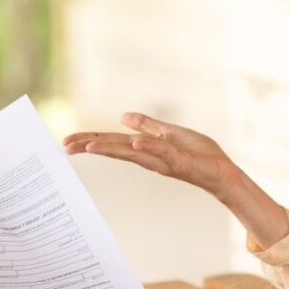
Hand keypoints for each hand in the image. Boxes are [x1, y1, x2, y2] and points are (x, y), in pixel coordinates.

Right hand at [65, 113, 288, 245]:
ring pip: (132, 153)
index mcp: (146, 148)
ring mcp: (164, 161)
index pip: (113, 143)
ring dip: (110, 149)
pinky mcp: (181, 163)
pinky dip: (147, 148)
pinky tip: (133, 144)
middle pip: (115, 149)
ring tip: (89, 145)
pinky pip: (162, 153)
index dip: (91, 140)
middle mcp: (150, 157)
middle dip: (91, 146)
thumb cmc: (201, 154)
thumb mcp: (171, 134)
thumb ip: (148, 125)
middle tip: (65, 146)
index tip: (68, 141)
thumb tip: (123, 116)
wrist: (224, 172)